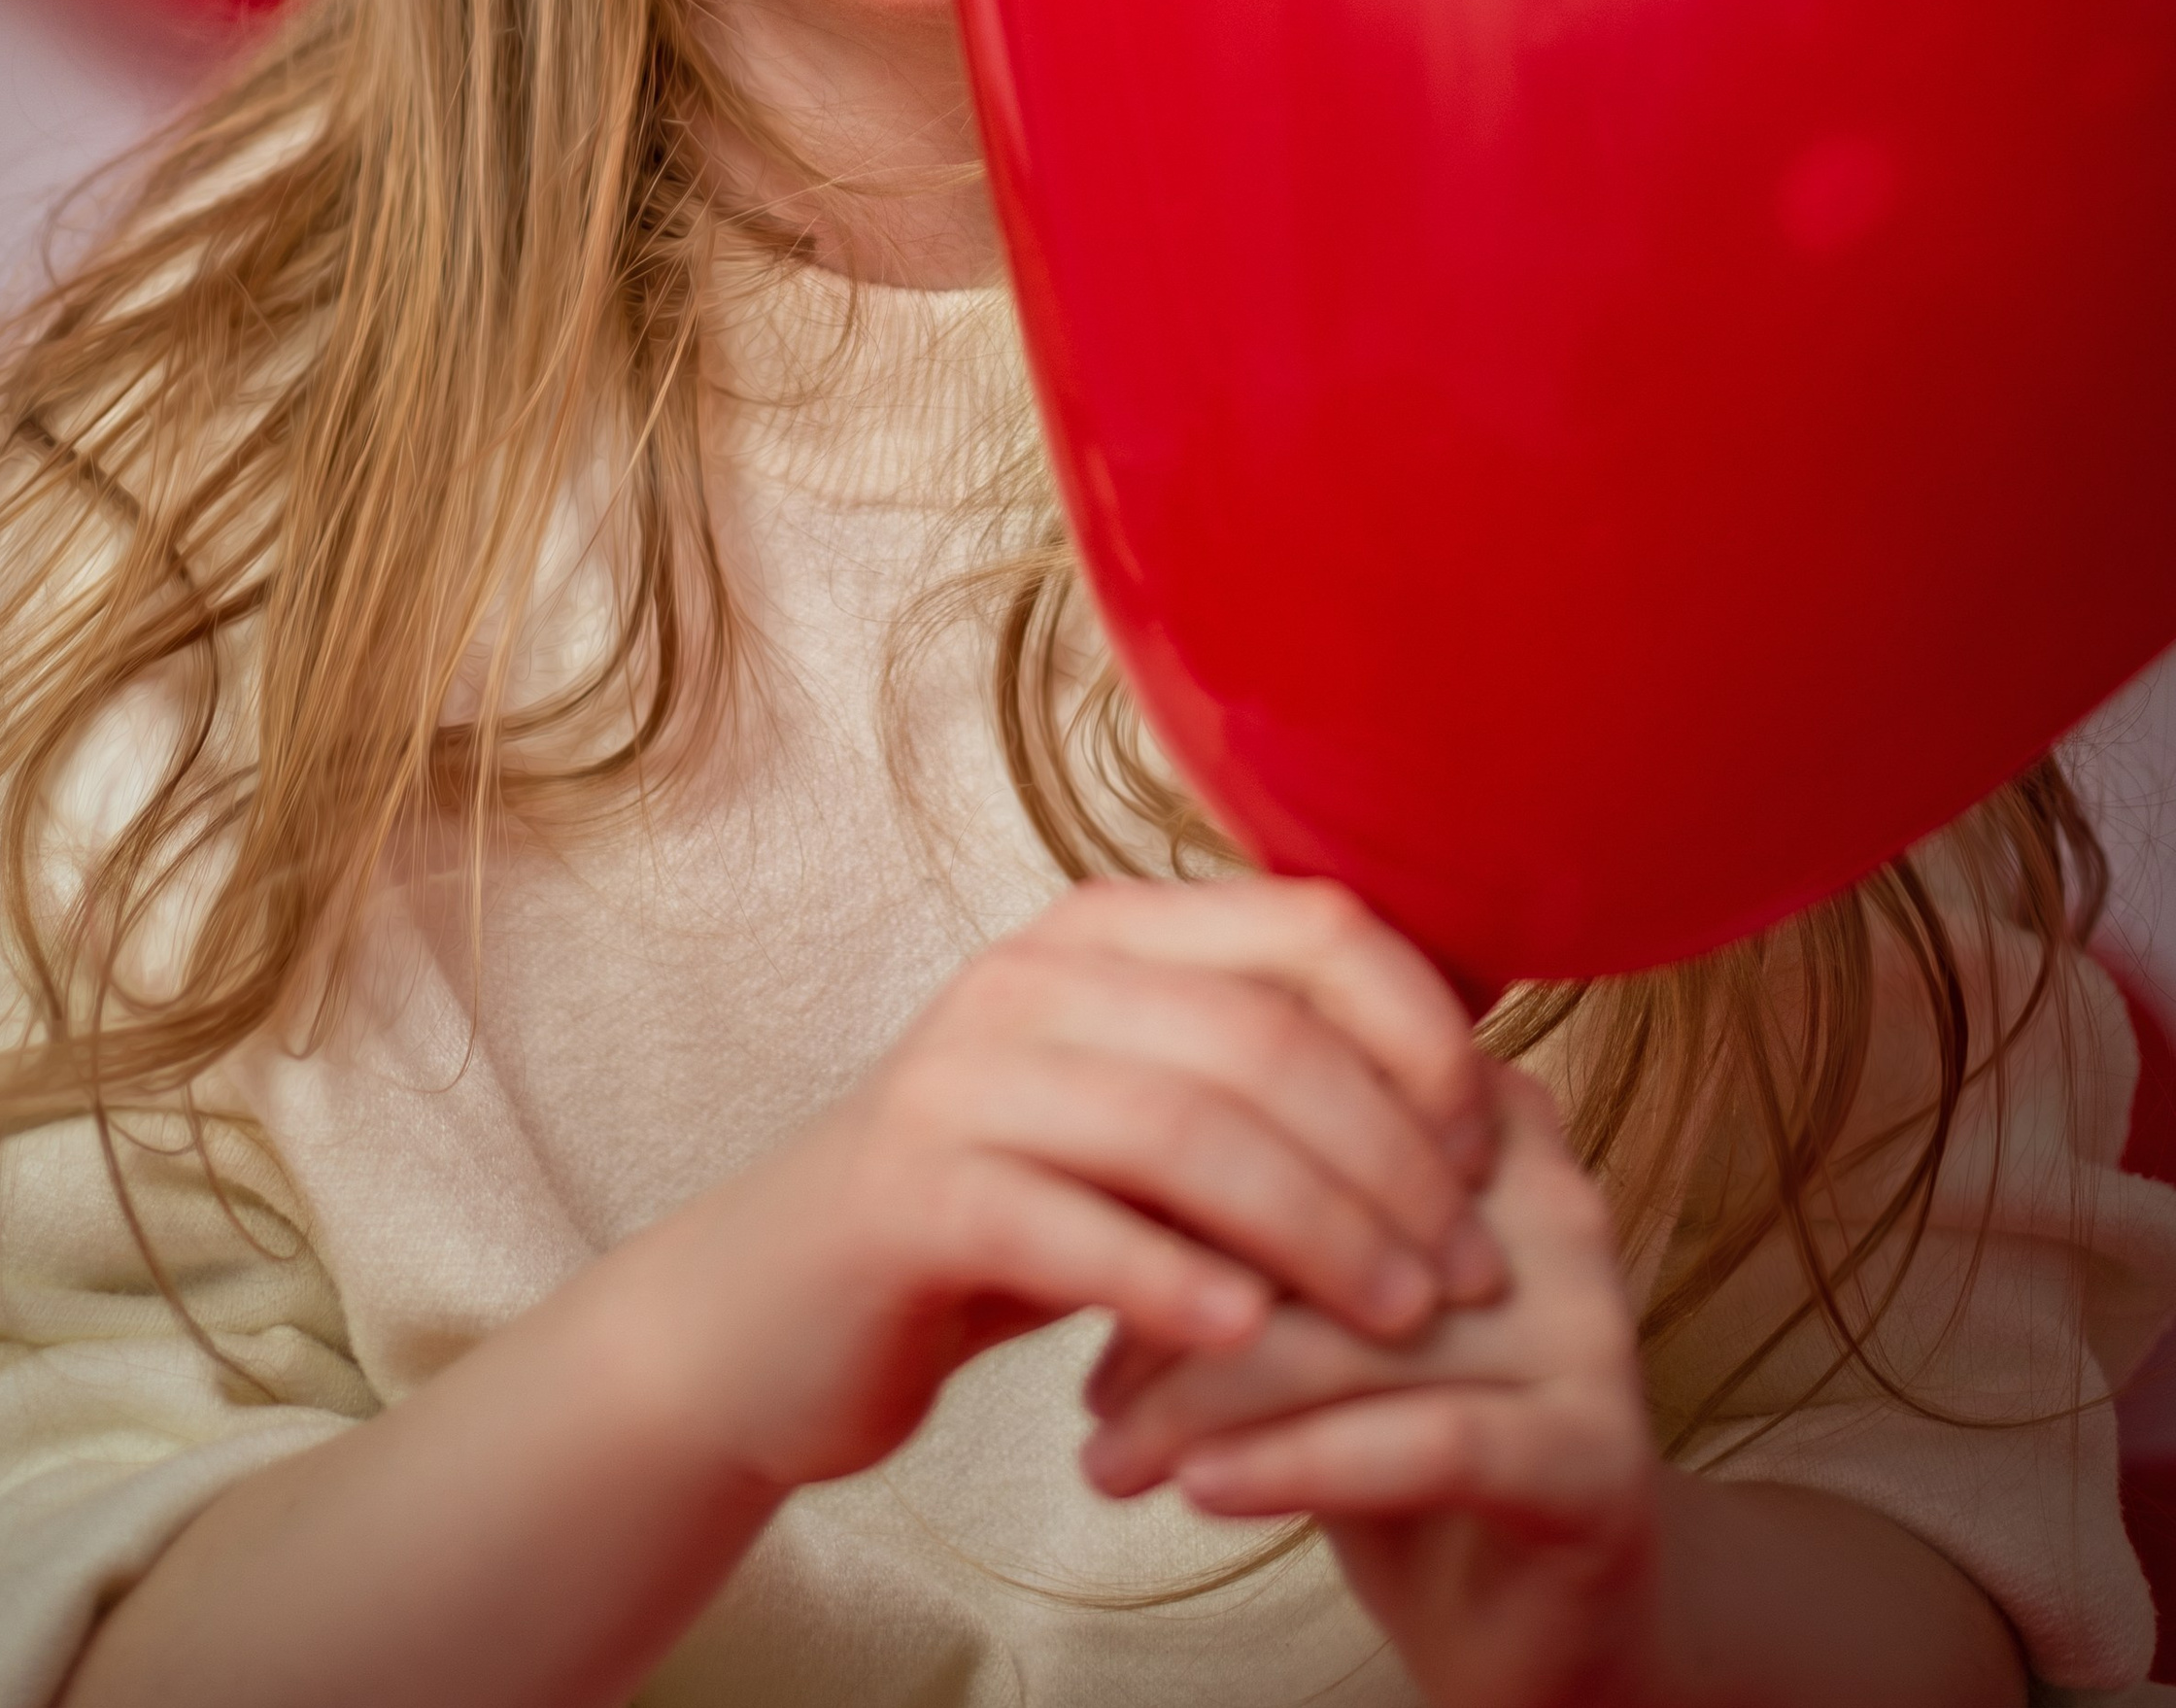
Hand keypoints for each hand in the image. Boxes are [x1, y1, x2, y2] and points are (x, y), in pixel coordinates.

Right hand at [639, 874, 1509, 1503]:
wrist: (778, 1306)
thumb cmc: (1003, 1210)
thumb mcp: (1136, 1118)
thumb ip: (1258, 1077)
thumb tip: (1471, 1071)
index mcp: (1108, 930)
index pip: (1308, 925)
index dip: (1420, 1028)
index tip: (1487, 1141)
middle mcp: (1033, 977)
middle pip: (1262, 1038)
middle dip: (1391, 1158)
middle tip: (1471, 1266)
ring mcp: (962, 1079)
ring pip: (1184, 1130)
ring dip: (1317, 1230)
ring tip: (1400, 1317)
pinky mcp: (910, 1195)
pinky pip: (1071, 1229)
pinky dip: (1176, 1284)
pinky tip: (1250, 1341)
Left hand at [1081, 1062, 1664, 1707]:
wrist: (1522, 1600)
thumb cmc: (1385, 1414)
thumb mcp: (1306, 1293)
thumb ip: (1229, 1208)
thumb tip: (1078, 1175)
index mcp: (1486, 1117)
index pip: (1315, 1098)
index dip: (1183, 1174)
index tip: (1079, 1244)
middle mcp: (1550, 1197)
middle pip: (1330, 1214)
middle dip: (1184, 1298)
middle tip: (1082, 1382)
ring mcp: (1589, 1321)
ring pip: (1359, 1336)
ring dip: (1208, 1401)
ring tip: (1108, 1459)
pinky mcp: (1596, 1452)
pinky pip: (1425, 1442)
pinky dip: (1293, 1464)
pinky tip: (1199, 1491)